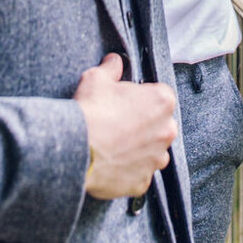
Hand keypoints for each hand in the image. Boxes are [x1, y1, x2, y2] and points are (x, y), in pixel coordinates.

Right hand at [74, 53, 177, 198]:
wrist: (75, 148)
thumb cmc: (91, 111)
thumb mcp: (97, 78)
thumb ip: (111, 67)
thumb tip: (114, 61)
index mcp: (162, 101)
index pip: (159, 96)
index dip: (141, 98)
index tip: (126, 102)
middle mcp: (166, 131)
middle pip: (159, 124)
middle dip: (143, 123)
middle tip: (119, 123)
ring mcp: (156, 159)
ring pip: (152, 151)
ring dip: (139, 148)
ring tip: (115, 144)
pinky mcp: (143, 181)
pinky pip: (139, 173)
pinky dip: (129, 169)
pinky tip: (111, 161)